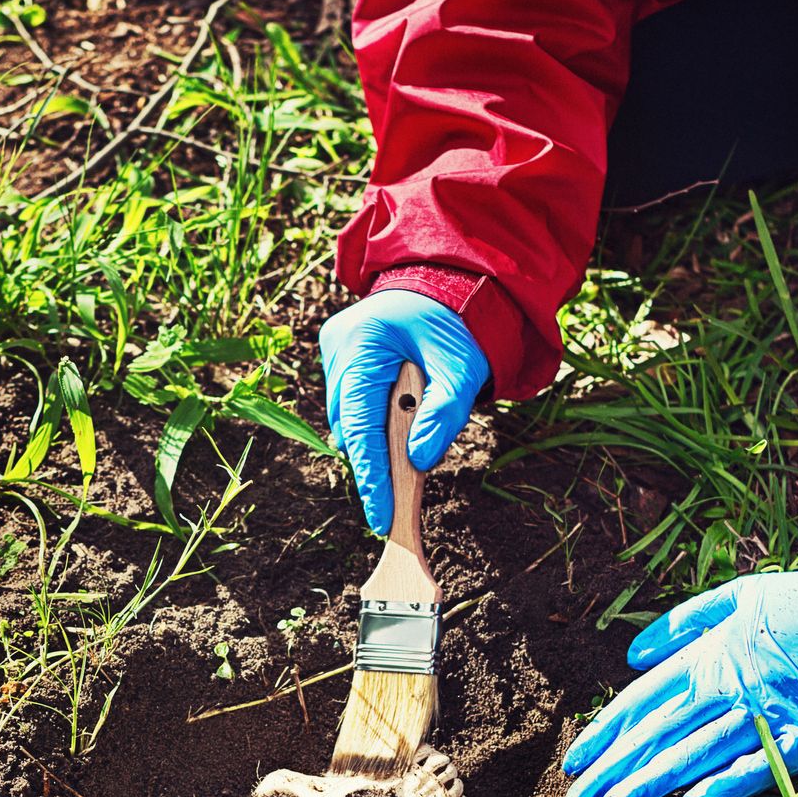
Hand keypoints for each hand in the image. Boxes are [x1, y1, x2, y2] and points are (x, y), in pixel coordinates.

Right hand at [320, 289, 489, 534]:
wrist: (449, 279)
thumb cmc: (458, 320)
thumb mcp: (462, 368)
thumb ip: (443, 414)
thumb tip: (419, 462)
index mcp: (363, 343)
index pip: (361, 423)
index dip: (372, 475)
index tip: (381, 517)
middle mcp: (338, 347)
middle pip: (349, 425)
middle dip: (375, 461)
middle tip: (399, 497)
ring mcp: (335, 350)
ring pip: (349, 418)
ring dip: (376, 439)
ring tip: (407, 448)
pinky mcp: (342, 356)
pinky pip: (352, 402)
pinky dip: (375, 421)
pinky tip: (400, 422)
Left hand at [562, 566, 797, 796]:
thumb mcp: (740, 595)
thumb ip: (684, 623)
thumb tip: (634, 655)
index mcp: (711, 656)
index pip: (642, 700)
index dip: (604, 732)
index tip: (573, 762)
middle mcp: (731, 687)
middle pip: (658, 733)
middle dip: (613, 769)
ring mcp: (770, 713)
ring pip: (697, 753)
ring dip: (651, 783)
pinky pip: (762, 764)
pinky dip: (727, 783)